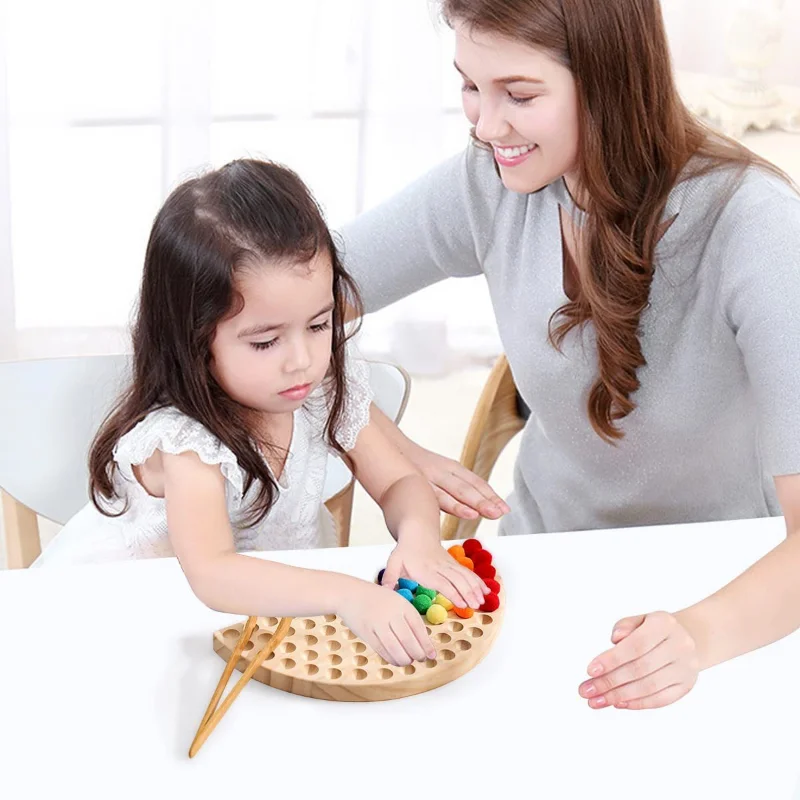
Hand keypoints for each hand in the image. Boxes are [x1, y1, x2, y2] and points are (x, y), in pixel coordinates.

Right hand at [336, 580, 436, 665]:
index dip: (426, 644)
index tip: (432, 655)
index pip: (418, 628)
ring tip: (408, 661)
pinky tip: (395, 660)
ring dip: (404, 659)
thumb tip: (422, 643)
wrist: (350, 593)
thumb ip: (407, 618)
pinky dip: (391, 658)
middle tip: (421, 659)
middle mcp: (391, 613)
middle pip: (408, 640)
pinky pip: (382, 650)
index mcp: (402, 604)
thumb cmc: (376, 599)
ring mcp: (377, 623)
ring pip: (395, 648)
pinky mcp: (366, 632)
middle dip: (417, 654)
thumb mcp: (395, 601)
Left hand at [381, 537, 488, 609]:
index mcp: (425, 570)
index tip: (462, 604)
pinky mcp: (453, 563)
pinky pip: (467, 573)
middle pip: (457, 580)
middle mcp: (439, 567)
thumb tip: (385, 590)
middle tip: (476, 606)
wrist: (417, 530)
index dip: (453, 593)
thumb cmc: (405, 549)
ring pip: (465, 576)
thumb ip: (390, 577)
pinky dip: (478, 581)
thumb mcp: (393, 562)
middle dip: (468, 593)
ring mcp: (448, 564)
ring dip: (475, 588)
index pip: (442, 583)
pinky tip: (486, 590)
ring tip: (483, 601)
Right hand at [405, 443, 510, 520]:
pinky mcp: (419, 483)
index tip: (504, 508)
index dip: (490, 495)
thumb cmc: (410, 467)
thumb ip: (448, 487)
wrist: (383, 448)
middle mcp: (443, 471)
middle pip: (470, 487)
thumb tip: (467, 504)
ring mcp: (431, 476)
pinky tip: (468, 513)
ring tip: (492, 513)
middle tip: (502, 512)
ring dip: (477, 503)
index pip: (474, 482)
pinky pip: (439, 496)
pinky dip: (456, 505)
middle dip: (488, 500)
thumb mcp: (433, 472)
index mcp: (449, 467)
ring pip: (458, 491)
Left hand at [578, 611, 700, 709]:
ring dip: (620, 696)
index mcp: (665, 624)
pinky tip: (618, 703)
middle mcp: (680, 646)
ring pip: (650, 687)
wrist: (686, 638)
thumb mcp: (639, 619)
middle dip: (610, 682)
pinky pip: (661, 699)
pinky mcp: (686, 686)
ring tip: (597, 700)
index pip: (636, 645)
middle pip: (641, 668)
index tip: (590, 670)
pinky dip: (637, 703)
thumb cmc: (654, 629)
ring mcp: (686, 668)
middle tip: (587, 690)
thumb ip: (624, 626)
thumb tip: (615, 639)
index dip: (612, 659)